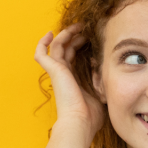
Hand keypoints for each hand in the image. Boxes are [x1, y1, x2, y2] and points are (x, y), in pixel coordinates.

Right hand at [34, 24, 105, 146]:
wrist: (80, 122)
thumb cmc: (91, 115)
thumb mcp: (102, 92)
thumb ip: (102, 80)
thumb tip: (106, 66)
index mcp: (74, 79)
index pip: (75, 56)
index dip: (81, 44)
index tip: (91, 36)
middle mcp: (64, 74)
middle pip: (66, 48)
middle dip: (75, 36)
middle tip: (86, 27)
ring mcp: (57, 71)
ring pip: (57, 46)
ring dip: (66, 34)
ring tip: (78, 25)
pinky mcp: (53, 70)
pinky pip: (41, 54)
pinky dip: (42, 43)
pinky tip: (50, 33)